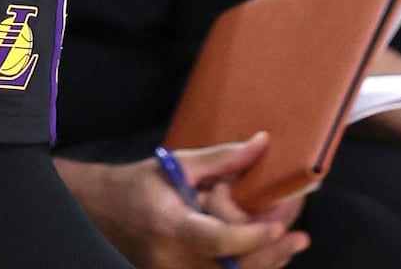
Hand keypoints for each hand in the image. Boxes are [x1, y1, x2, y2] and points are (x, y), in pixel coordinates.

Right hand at [57, 140, 308, 266]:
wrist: (102, 212)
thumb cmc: (139, 184)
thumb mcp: (178, 165)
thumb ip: (222, 159)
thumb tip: (262, 144)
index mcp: (171, 225)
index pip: (217, 241)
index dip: (251, 237)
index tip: (278, 225)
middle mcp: (174, 260)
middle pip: (233, 268)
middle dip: (270, 254)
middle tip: (298, 237)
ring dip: (264, 263)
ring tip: (292, 244)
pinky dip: (245, 267)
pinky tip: (266, 255)